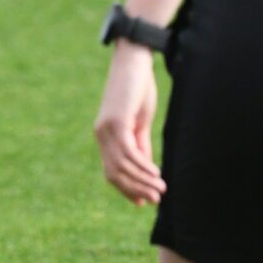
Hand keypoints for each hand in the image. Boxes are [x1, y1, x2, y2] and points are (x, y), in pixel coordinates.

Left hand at [93, 44, 164, 206]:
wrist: (133, 61)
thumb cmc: (138, 88)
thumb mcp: (140, 121)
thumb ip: (140, 143)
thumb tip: (144, 166)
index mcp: (105, 136)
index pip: (112, 171)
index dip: (126, 188)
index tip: (143, 202)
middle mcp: (101, 135)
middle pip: (114, 174)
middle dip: (134, 189)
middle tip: (155, 199)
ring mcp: (106, 130)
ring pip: (121, 166)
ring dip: (141, 181)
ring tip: (160, 189)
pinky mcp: (116, 123)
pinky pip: (128, 153)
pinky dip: (142, 166)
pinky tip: (155, 173)